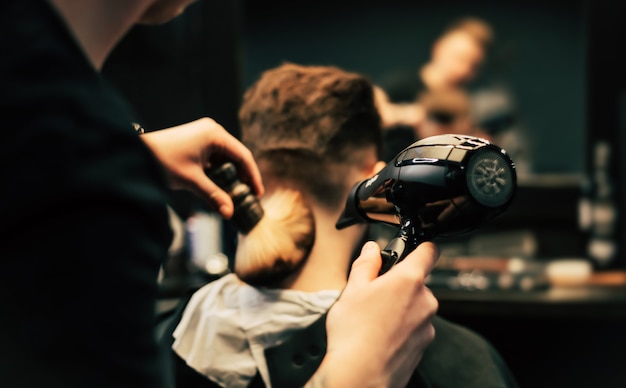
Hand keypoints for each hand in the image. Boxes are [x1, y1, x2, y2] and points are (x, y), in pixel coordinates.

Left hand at [141, 117, 263, 217]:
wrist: (134, 153)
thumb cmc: (162, 161)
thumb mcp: (191, 181)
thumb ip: (213, 196)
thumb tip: (230, 213)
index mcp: (214, 134)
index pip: (243, 155)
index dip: (253, 176)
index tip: (258, 193)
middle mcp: (212, 130)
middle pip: (236, 156)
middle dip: (242, 177)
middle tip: (248, 196)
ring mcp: (204, 135)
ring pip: (225, 157)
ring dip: (230, 175)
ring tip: (235, 194)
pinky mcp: (196, 141)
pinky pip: (215, 157)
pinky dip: (219, 171)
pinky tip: (220, 186)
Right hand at [309, 241, 438, 387]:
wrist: (360, 376)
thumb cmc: (354, 333)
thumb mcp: (352, 289)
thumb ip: (366, 264)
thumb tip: (372, 249)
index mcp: (409, 280)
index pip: (429, 252)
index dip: (422, 246)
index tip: (414, 247)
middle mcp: (425, 301)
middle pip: (417, 282)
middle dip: (399, 284)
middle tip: (374, 293)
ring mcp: (427, 326)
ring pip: (415, 307)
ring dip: (400, 308)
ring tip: (374, 319)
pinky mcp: (423, 346)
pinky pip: (415, 328)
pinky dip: (402, 328)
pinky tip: (380, 335)